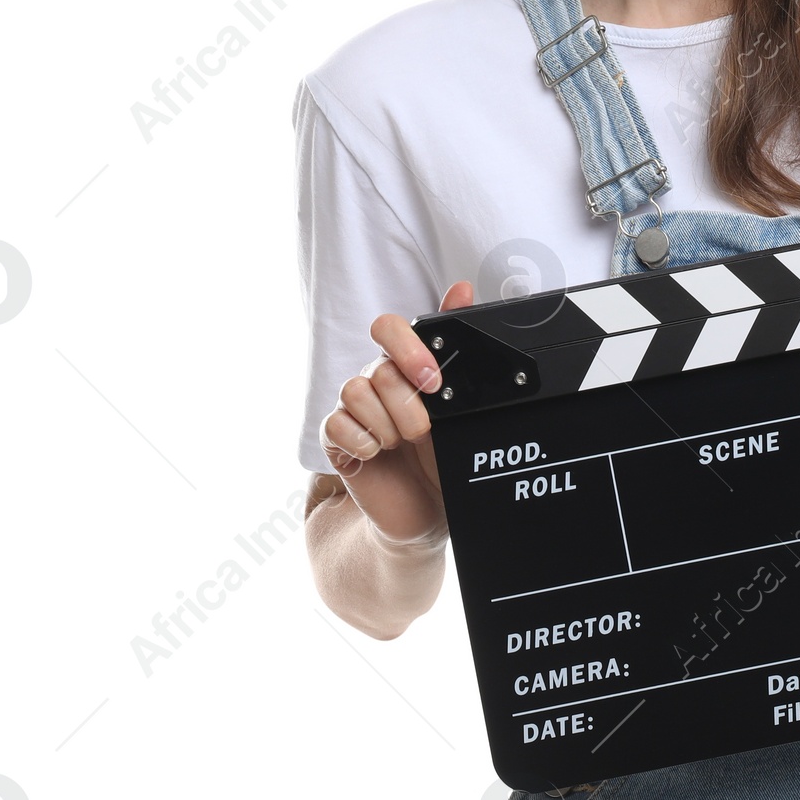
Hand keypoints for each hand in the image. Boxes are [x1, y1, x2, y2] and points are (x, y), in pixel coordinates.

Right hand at [318, 281, 473, 551]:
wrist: (426, 511)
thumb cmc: (444, 453)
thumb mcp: (461, 406)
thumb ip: (459, 348)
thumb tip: (462, 287)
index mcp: (406, 366)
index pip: (390, 328)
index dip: (409, 349)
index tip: (434, 382)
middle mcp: (376, 380)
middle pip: (379, 368)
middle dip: (407, 404)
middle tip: (424, 430)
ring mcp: (354, 409)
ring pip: (355, 390)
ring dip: (386, 424)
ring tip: (401, 445)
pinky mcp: (336, 439)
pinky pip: (336, 424)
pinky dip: (362, 441)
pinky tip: (377, 454)